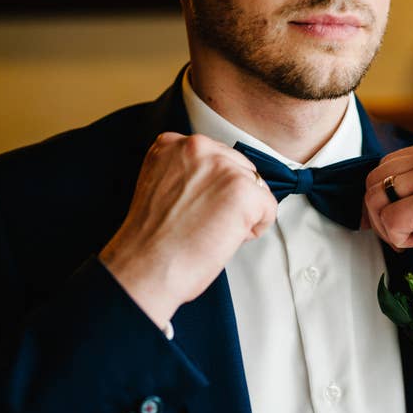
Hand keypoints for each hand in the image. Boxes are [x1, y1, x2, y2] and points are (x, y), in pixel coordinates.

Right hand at [99, 133, 276, 327]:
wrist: (143, 269)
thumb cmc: (149, 241)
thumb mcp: (159, 185)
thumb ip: (185, 172)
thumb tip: (215, 181)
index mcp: (172, 144)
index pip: (215, 156)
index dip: (213, 187)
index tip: (201, 206)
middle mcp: (197, 147)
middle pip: (239, 168)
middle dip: (231, 197)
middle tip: (207, 223)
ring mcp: (223, 167)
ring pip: (255, 187)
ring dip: (243, 213)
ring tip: (213, 231)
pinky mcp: (243, 191)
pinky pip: (269, 208)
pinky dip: (256, 228)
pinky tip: (228, 238)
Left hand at [364, 136, 412, 301]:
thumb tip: (370, 192)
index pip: (387, 164)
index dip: (385, 198)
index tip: (403, 221)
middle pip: (375, 179)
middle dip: (382, 213)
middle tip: (410, 233)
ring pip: (376, 199)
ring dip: (391, 228)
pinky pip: (389, 221)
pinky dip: (401, 240)